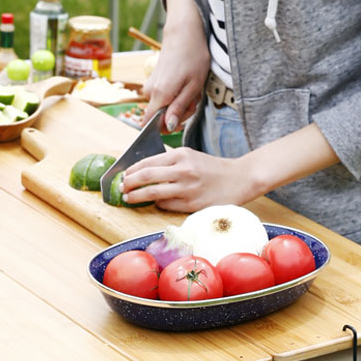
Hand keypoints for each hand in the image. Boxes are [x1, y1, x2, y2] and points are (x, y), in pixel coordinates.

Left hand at [121, 148, 258, 211]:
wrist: (238, 179)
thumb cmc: (211, 168)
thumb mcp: (190, 156)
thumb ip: (168, 161)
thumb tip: (142, 169)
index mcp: (181, 155)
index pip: (147, 162)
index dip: (131, 171)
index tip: (123, 176)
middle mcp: (183, 170)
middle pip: (146, 177)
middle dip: (129, 183)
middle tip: (121, 188)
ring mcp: (187, 188)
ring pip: (153, 193)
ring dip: (137, 196)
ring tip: (129, 198)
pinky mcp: (192, 204)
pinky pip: (166, 205)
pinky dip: (157, 204)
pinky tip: (154, 203)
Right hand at [142, 0, 208, 132]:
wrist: (184, 34)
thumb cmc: (193, 57)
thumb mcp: (193, 87)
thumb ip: (179, 108)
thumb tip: (169, 126)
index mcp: (160, 95)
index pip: (151, 124)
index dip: (167, 127)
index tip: (182, 119)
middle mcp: (150, 92)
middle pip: (161, 117)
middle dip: (179, 113)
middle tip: (193, 100)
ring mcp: (149, 86)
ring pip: (163, 107)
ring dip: (178, 103)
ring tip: (190, 89)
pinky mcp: (152, 82)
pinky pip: (162, 98)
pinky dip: (174, 95)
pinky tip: (183, 84)